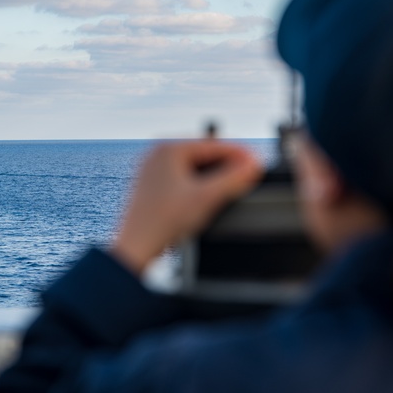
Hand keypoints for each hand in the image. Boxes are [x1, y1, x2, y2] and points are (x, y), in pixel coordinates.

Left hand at [111, 140, 262, 274]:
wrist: (135, 247)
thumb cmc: (162, 222)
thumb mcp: (206, 198)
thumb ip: (233, 178)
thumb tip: (253, 164)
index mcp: (168, 149)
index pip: (213, 145)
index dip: (239, 154)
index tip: (258, 162)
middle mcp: (157, 154)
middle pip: (204, 154)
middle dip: (227, 165)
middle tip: (249, 175)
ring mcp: (152, 169)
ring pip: (194, 166)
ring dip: (214, 175)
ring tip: (232, 186)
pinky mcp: (152, 186)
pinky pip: (183, 177)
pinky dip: (200, 184)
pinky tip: (210, 195)